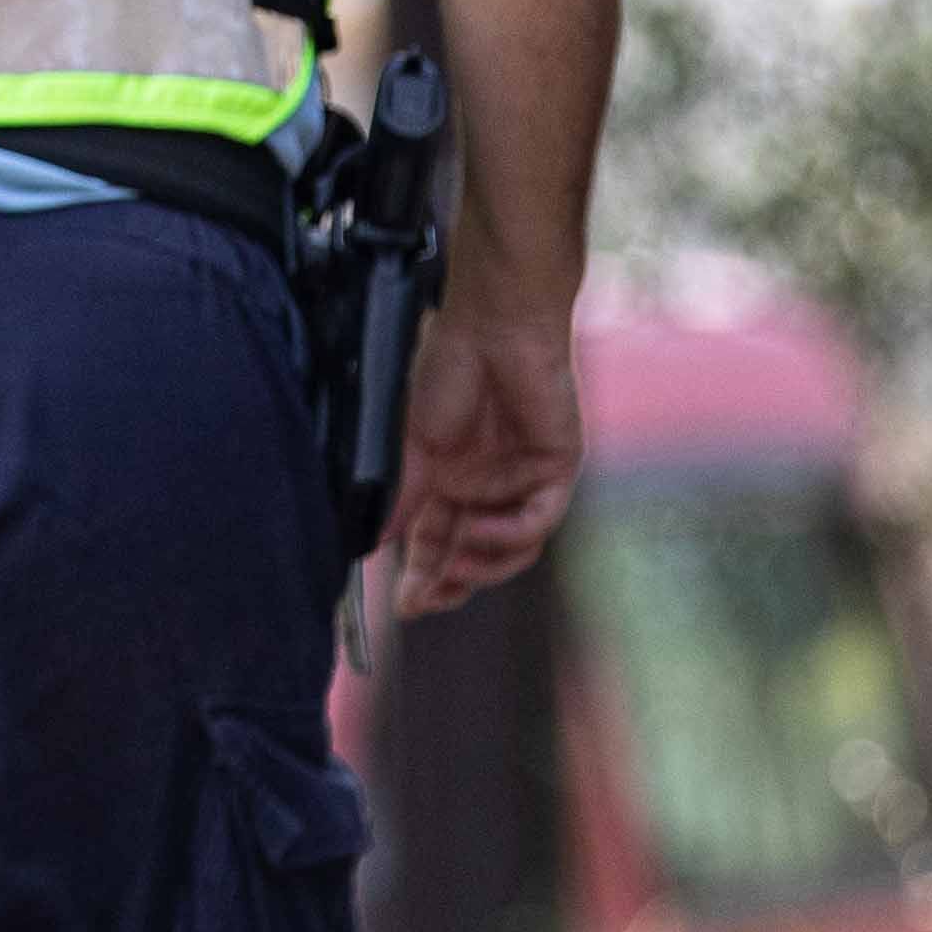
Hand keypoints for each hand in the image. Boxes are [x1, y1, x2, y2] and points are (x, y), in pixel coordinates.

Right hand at [384, 292, 582, 613]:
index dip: (422, 577)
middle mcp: (488, 486)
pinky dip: (508, 533)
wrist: (493, 326)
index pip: (437, 543)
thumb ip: (403, 497)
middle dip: (450, 583)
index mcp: (450, 481)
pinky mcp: (555, 468)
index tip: (403, 605)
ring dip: (482, 565)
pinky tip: (478, 527)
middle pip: (473, 554)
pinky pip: (536, 519)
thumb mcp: (415, 443)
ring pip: (512, 548)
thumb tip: (375, 544)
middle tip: (425, 601)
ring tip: (454, 565)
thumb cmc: (450, 368)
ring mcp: (523, 479)